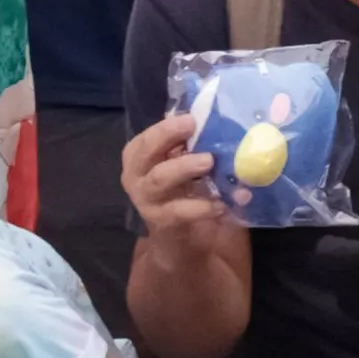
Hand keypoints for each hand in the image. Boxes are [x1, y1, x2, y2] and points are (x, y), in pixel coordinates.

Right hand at [121, 111, 231, 248]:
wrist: (180, 240)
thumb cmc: (181, 190)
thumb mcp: (181, 163)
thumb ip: (188, 143)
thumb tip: (210, 117)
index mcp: (137, 157)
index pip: (146, 137)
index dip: (165, 127)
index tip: (190, 118)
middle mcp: (135, 176)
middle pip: (146, 152)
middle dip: (167, 137)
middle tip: (193, 128)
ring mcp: (146, 200)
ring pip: (159, 179)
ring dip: (184, 167)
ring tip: (208, 161)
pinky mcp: (162, 222)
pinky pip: (181, 211)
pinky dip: (204, 206)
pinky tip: (223, 202)